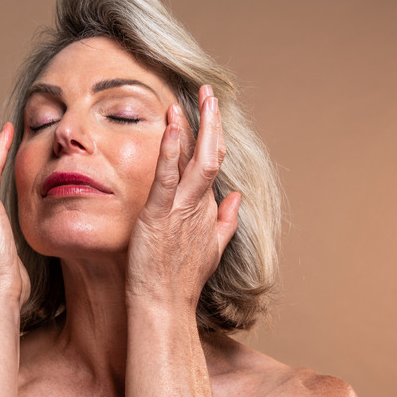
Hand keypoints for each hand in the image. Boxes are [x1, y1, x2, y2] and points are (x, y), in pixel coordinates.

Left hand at [126, 86, 240, 308]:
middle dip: (212, 121)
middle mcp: (199, 205)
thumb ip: (226, 220)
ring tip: (196, 97)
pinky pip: (166, 178)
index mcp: (207, 209)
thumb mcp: (212, 248)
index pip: (213, 163)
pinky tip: (171, 126)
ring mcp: (181, 209)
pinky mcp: (158, 215)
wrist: (164, 304)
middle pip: (212, 155)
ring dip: (197, 127)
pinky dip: (170, 151)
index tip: (210, 111)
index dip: (214, 135)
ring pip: (196, 161)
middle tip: (208, 92)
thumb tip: (238, 197)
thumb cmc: (181, 279)